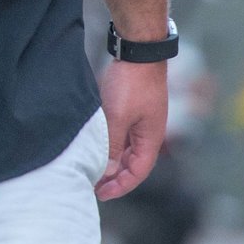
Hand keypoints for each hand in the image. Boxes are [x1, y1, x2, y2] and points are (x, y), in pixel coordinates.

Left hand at [95, 59, 167, 200]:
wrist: (138, 50)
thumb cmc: (131, 83)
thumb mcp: (118, 117)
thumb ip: (113, 145)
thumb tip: (109, 171)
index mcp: (151, 138)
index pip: (138, 172)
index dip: (121, 186)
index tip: (101, 194)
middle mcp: (149, 132)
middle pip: (133, 164)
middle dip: (115, 177)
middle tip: (93, 185)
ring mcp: (141, 120)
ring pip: (127, 149)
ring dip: (112, 161)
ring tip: (93, 169)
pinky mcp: (133, 109)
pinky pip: (123, 135)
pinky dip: (111, 145)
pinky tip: (97, 146)